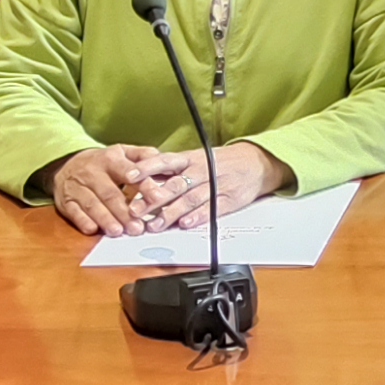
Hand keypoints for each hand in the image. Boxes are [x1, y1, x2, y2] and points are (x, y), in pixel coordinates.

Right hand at [47, 145, 163, 236]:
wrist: (67, 163)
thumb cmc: (104, 162)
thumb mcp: (122, 152)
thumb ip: (143, 156)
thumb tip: (164, 161)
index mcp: (110, 159)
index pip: (128, 171)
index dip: (142, 184)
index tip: (156, 197)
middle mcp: (92, 172)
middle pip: (110, 193)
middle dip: (124, 212)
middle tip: (138, 227)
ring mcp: (77, 187)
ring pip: (92, 204)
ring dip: (105, 219)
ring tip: (118, 231)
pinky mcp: (66, 201)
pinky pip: (73, 212)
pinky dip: (83, 221)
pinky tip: (94, 229)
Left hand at [123, 143, 291, 231]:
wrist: (256, 163)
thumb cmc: (219, 162)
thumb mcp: (195, 159)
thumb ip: (170, 171)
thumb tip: (140, 181)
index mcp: (189, 159)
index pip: (164, 161)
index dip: (146, 168)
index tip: (128, 177)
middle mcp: (200, 171)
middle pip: (174, 185)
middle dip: (153, 198)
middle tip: (135, 210)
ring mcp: (214, 185)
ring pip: (189, 199)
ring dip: (171, 213)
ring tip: (155, 225)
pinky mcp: (227, 200)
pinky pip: (210, 209)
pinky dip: (197, 217)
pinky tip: (185, 224)